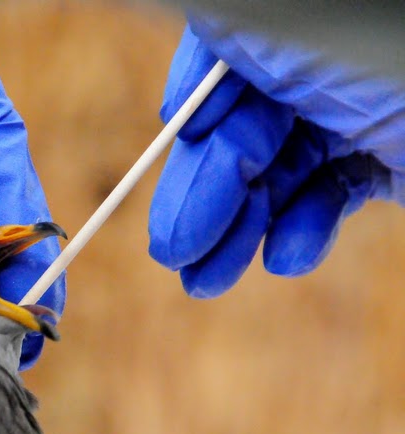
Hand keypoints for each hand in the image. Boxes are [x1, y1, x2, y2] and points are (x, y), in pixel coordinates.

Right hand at [149, 16, 403, 296]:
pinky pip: (335, 194)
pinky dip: (307, 228)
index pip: (218, 77)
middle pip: (242, 136)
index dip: (190, 131)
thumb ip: (227, 38)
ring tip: (208, 282)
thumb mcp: (295, 31)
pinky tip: (291, 257)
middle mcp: (318, 67)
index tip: (170, 179)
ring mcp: (355, 113)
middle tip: (174, 257)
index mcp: (292, 30)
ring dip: (242, 229)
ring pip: (279, 174)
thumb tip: (185, 67)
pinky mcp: (390, 158)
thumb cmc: (393, 52)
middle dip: (203, 200)